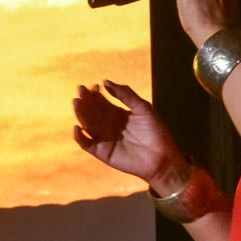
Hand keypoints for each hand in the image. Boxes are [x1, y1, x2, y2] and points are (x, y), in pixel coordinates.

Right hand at [72, 80, 191, 193]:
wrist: (162, 158)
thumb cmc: (156, 132)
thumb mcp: (143, 108)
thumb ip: (126, 95)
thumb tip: (106, 82)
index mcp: (116, 114)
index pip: (100, 101)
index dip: (95, 93)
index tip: (94, 86)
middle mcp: (107, 125)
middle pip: (91, 111)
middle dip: (85, 100)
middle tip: (81, 90)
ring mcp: (103, 138)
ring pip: (86, 124)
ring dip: (80, 113)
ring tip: (77, 102)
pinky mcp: (101, 152)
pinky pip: (85, 144)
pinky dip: (79, 137)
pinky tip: (78, 127)